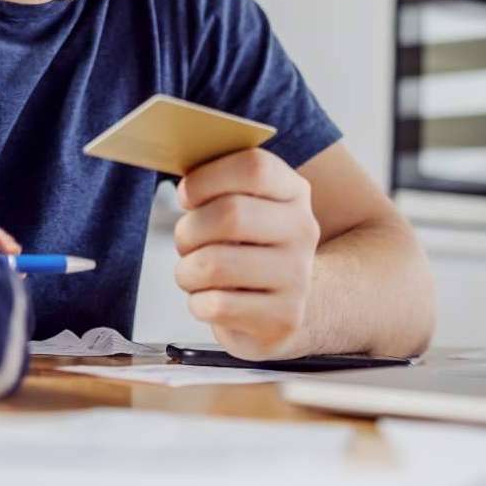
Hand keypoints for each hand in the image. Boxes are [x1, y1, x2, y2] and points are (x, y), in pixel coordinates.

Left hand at [173, 148, 318, 360]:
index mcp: (294, 191)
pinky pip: (216, 305)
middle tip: (185, 241)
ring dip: (188, 271)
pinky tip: (210, 300)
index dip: (207, 178)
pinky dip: (198, 303)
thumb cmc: (251, 248)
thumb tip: (183, 179)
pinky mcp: (284, 319)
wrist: (291, 306)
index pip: (254, 167)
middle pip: (230, 215)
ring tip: (194, 273)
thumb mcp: (248, 208)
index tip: (186, 195)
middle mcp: (302, 231)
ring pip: (215, 264)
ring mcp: (297, 277)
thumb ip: (219, 184)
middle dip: (189, 230)